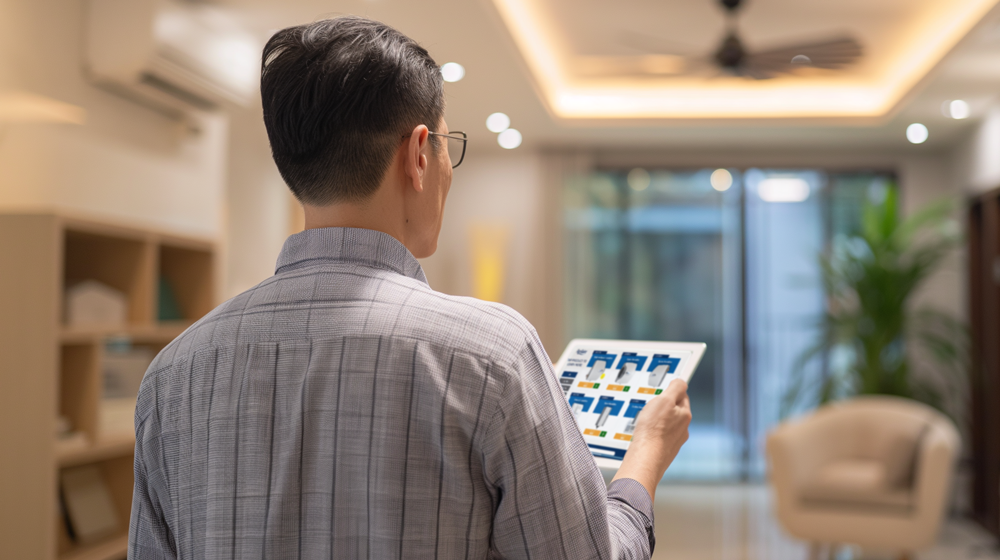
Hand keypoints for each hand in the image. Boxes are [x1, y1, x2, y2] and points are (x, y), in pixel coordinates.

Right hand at [612, 378, 691, 499]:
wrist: (646, 457)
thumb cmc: (653, 430)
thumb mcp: (664, 400)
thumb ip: (675, 388)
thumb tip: (681, 382)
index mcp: (685, 414)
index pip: (682, 395)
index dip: (671, 390)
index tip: (663, 390)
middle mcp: (683, 428)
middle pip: (674, 410)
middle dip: (662, 406)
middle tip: (650, 406)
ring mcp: (674, 440)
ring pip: (666, 424)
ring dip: (657, 421)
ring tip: (645, 422)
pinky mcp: (664, 450)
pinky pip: (659, 436)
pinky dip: (652, 433)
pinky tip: (644, 434)